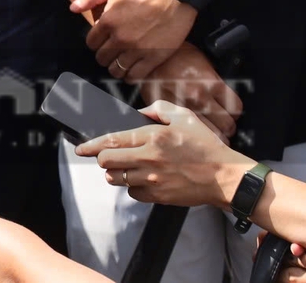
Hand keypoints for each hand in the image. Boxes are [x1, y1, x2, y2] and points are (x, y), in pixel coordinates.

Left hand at [75, 0, 197, 77]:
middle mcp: (120, 38)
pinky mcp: (155, 57)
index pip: (91, 42)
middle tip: (113, 48)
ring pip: (116, 70)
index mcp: (108, 20)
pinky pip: (135, 77)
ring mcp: (138, 50)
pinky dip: (131, 76)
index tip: (104, 38)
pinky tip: (133, 68)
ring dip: (117, 66)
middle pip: (102, 58)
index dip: (96, 40)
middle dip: (105, 54)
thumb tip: (73, 8)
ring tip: (122, 59)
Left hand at [79, 101, 251, 207]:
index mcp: (153, 137)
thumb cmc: (205, 146)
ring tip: (125, 166)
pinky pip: (132, 193)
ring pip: (116, 179)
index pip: (112, 141)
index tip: (81, 147)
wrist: (224, 177)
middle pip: (107, 162)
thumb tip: (139, 112)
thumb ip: (157, 109)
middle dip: (102, 158)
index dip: (91, 145)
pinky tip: (142, 179)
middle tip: (106, 156)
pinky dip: (132, 187)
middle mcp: (149, 159)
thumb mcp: (184, 117)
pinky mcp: (158, 196)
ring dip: (115, 173)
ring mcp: (152, 180)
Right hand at [134, 44, 241, 139]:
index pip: (236, 109)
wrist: (149, 56)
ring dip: (212, 136)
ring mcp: (185, 108)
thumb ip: (215, 82)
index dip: (235, 113)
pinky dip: (191, 135)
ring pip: (211, 136)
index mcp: (212, 82)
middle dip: (226, 127)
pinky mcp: (169, 115)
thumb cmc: (176, 55)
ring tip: (208, 132)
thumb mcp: (202, 62)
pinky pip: (188, 134)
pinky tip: (191, 131)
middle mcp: (200, 97)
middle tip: (221, 125)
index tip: (230, 113)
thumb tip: (224, 100)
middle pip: (227, 126)